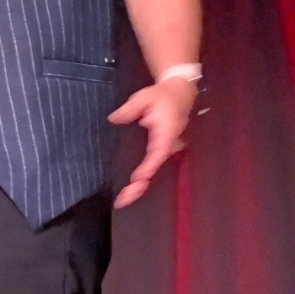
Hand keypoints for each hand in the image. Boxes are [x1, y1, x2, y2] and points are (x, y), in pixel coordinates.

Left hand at [108, 77, 195, 207]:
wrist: (180, 92)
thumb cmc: (161, 96)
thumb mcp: (143, 98)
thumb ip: (129, 110)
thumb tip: (114, 119)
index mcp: (166, 133)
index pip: (158, 153)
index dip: (148, 167)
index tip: (136, 179)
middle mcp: (170, 145)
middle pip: (156, 169)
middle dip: (141, 186)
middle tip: (123, 200)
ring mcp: (169, 149)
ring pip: (156, 171)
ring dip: (141, 186)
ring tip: (124, 199)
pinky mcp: (165, 150)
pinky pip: (155, 166)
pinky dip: (144, 178)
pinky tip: (132, 189)